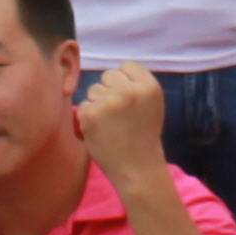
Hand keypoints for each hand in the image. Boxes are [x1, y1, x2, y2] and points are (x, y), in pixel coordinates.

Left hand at [75, 59, 168, 178]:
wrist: (137, 168)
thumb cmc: (143, 134)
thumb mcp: (151, 103)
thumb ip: (136, 82)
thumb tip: (112, 70)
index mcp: (149, 87)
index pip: (126, 66)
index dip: (126, 82)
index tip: (130, 101)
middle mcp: (130, 92)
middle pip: (108, 75)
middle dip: (111, 90)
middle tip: (120, 114)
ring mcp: (109, 102)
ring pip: (93, 90)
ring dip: (99, 104)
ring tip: (113, 124)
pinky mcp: (91, 115)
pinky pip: (84, 105)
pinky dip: (89, 118)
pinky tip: (102, 132)